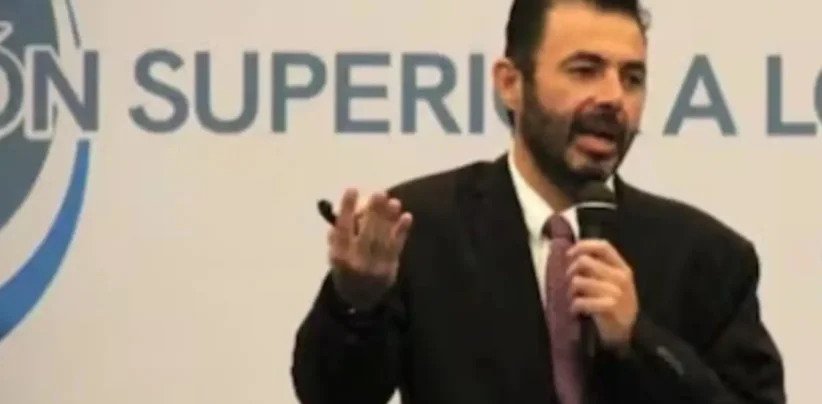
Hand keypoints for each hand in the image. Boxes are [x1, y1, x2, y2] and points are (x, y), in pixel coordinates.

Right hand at [327, 188, 412, 309]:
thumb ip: (339, 233)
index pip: (342, 229)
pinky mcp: (390, 269)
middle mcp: (356, 262)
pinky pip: (396, 248)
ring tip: (393, 201)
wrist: (359, 299)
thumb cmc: (346, 267)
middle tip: (379, 193)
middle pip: (366, 234)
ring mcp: (374, 267)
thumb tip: (349, 208)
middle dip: (373, 212)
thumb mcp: (335, 253)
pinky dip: (402, 232)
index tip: (352, 189)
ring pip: (383, 239)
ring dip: (389, 219)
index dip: (347, 208)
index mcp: (339, 256)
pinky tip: (407, 216)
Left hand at [566, 240, 637, 351]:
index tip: (569, 254)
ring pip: (578, 281)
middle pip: (584, 261)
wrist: (628, 334)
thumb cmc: (617, 306)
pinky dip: (574, 306)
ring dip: (570, 291)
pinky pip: (580, 301)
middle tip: (569, 283)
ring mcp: (616, 293)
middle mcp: (620, 277)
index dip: (583, 246)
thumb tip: (573, 254)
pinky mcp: (608, 308)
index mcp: (622, 268)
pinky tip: (576, 310)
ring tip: (573, 299)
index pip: (603, 246)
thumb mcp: (614, 283)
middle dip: (570, 271)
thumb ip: (600, 268)